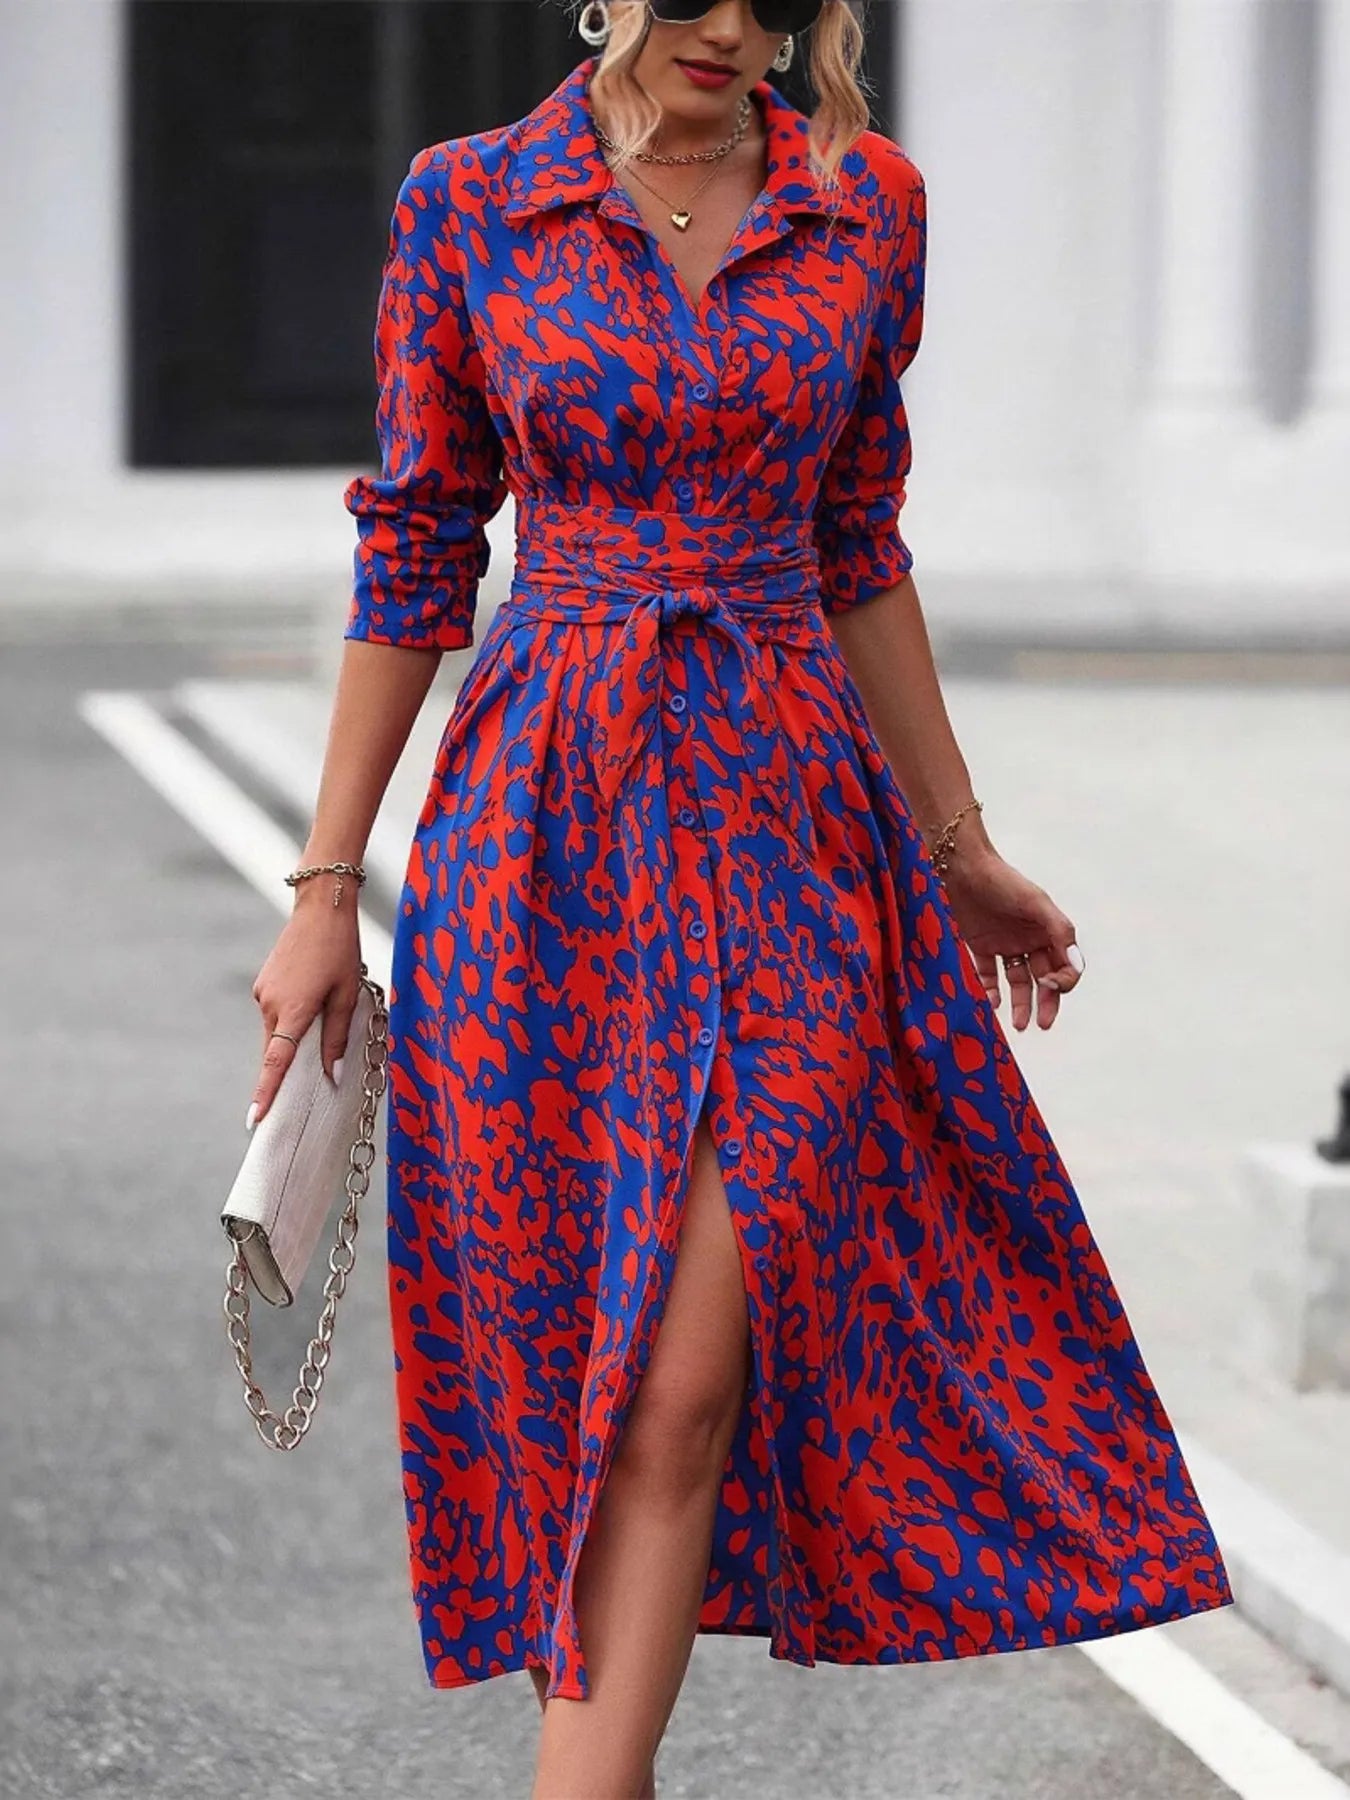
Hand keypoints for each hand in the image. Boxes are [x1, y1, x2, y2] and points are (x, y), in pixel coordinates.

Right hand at [247, 888, 362, 1128]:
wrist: (319, 909)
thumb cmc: (340, 951)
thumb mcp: (348, 995)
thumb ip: (337, 1036)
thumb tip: (332, 1072)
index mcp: (294, 1010)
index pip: (276, 1062)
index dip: (266, 1093)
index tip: (255, 1120)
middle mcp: (271, 1005)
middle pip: (276, 1051)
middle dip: (285, 1070)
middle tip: (298, 1086)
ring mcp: (263, 993)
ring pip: (275, 1033)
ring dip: (290, 1041)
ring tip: (316, 1028)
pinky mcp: (263, 984)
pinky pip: (274, 1015)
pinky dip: (287, 1022)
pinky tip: (309, 1003)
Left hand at [936, 844, 1084, 1031]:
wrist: (960, 866)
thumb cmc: (1002, 880)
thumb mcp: (1036, 903)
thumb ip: (1059, 932)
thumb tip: (1075, 966)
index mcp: (1048, 930)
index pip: (1064, 965)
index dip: (1062, 981)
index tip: (1050, 986)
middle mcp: (1029, 939)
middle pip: (1043, 978)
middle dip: (1046, 1002)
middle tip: (1041, 1024)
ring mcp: (1004, 943)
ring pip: (1017, 981)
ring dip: (1020, 1003)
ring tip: (1020, 1025)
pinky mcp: (979, 945)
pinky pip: (987, 974)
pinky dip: (990, 991)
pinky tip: (991, 1004)